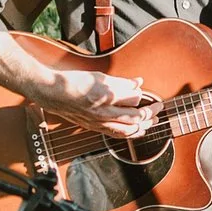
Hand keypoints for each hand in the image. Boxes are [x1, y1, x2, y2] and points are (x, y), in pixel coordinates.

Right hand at [41, 66, 158, 139]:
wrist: (52, 93)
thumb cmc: (74, 81)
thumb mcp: (98, 76)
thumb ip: (120, 82)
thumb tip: (138, 83)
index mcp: (104, 95)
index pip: (133, 100)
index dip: (143, 98)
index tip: (150, 97)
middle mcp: (102, 111)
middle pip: (133, 118)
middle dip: (149, 115)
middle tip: (158, 109)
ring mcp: (97, 122)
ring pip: (126, 130)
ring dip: (142, 127)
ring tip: (152, 122)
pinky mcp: (93, 127)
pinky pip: (115, 134)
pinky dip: (129, 133)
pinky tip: (136, 131)